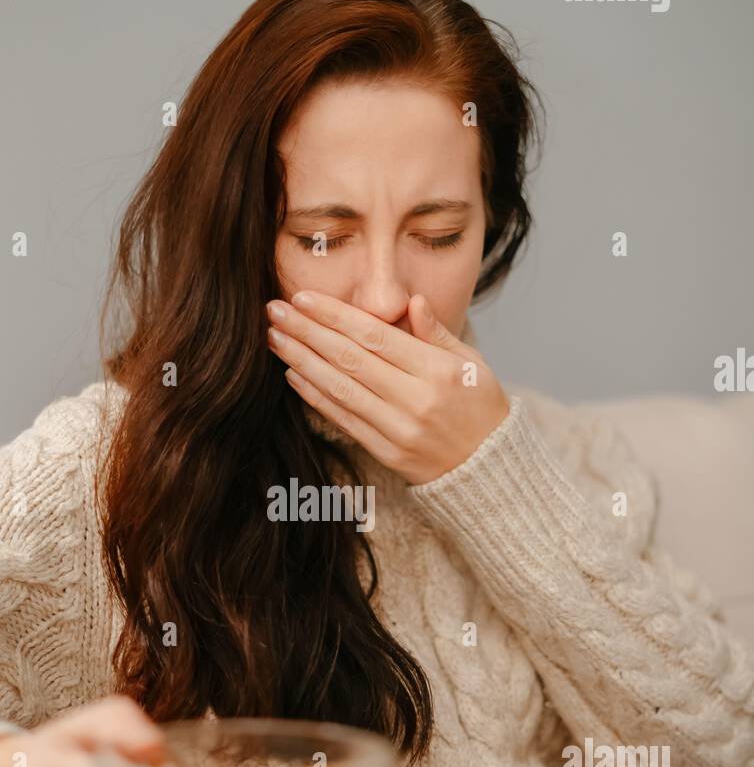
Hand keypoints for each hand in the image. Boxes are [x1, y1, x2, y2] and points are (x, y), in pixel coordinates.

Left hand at [266, 289, 509, 484]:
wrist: (491, 468)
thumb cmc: (481, 406)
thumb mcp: (471, 362)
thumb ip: (437, 333)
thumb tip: (411, 300)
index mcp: (437, 371)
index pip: (375, 336)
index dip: (335, 315)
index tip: (304, 297)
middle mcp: (415, 401)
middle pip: (350, 360)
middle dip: (307, 331)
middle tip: (275, 310)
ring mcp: (398, 430)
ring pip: (340, 389)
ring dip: (301, 361)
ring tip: (275, 338)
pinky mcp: (386, 453)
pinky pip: (344, 420)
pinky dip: (315, 396)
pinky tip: (293, 373)